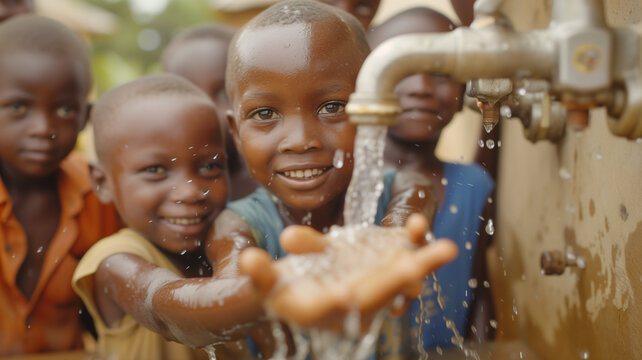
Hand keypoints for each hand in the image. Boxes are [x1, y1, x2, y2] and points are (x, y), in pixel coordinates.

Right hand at [239, 213, 457, 332]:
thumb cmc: (283, 286)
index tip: (343, 294)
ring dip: (421, 264)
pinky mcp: (384, 267)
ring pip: (400, 280)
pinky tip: (418, 224)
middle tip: (412, 271)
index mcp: (320, 312)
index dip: (334, 303)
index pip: (328, 311)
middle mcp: (352, 305)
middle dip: (394, 283)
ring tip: (443, 248)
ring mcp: (373, 287)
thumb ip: (260, 273)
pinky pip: (404, 256)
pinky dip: (413, 241)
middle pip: (375, 297)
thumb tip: (247, 261)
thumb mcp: (267, 281)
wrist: (307, 286)